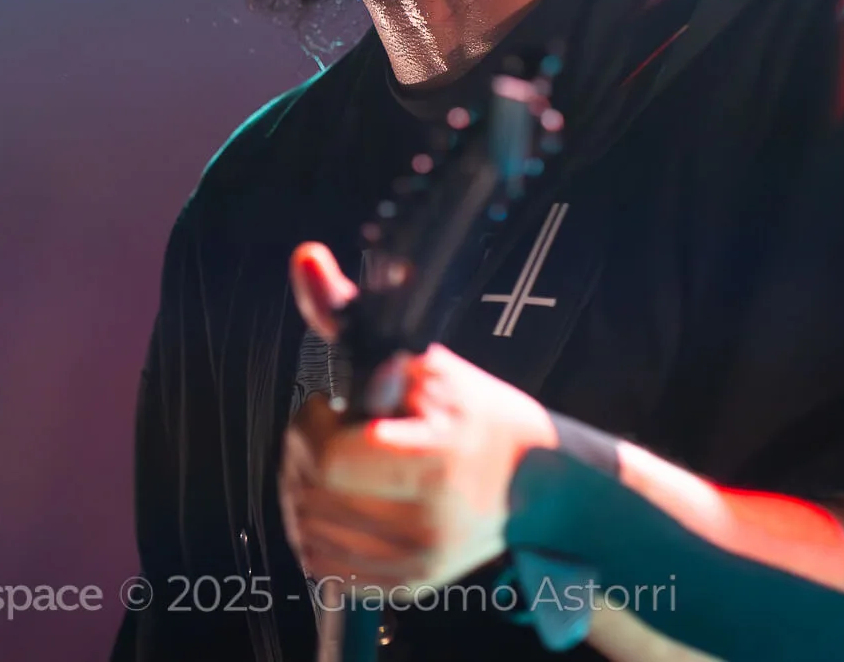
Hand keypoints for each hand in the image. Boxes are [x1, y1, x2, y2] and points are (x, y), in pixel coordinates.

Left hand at [280, 241, 559, 591]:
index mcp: (435, 462)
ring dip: (305, 492)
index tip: (331, 407)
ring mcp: (417, 562)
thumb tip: (304, 257)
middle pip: (312, 495)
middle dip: (304, 454)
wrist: (539, 485)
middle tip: (335, 431)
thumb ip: (350, 318)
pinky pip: (324, 570)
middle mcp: (427, 522)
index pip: (333, 459)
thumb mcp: (424, 360)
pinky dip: (318, 532)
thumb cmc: (480, 416)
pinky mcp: (407, 586)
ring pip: (308, 533)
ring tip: (341, 465)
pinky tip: (343, 502)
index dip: (314, 427)